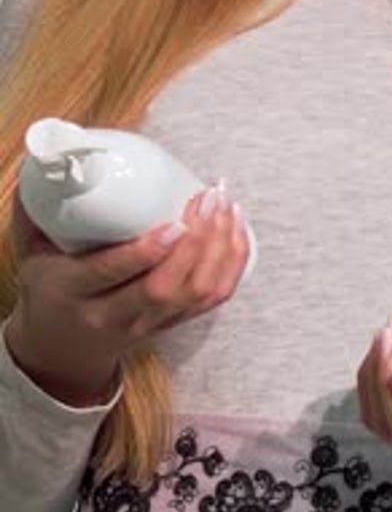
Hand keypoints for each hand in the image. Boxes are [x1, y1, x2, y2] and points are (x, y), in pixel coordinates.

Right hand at [6, 180, 248, 403]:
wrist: (62, 348)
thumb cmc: (52, 289)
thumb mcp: (35, 256)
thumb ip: (43, 215)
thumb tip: (54, 163)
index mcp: (73, 294)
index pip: (111, 276)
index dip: (147, 252)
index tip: (174, 222)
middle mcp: (113, 317)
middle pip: (164, 289)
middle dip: (195, 243)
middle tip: (208, 199)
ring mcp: (148, 325)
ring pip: (196, 295)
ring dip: (220, 249)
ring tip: (225, 206)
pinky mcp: (174, 324)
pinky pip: (213, 299)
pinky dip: (232, 264)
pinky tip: (236, 229)